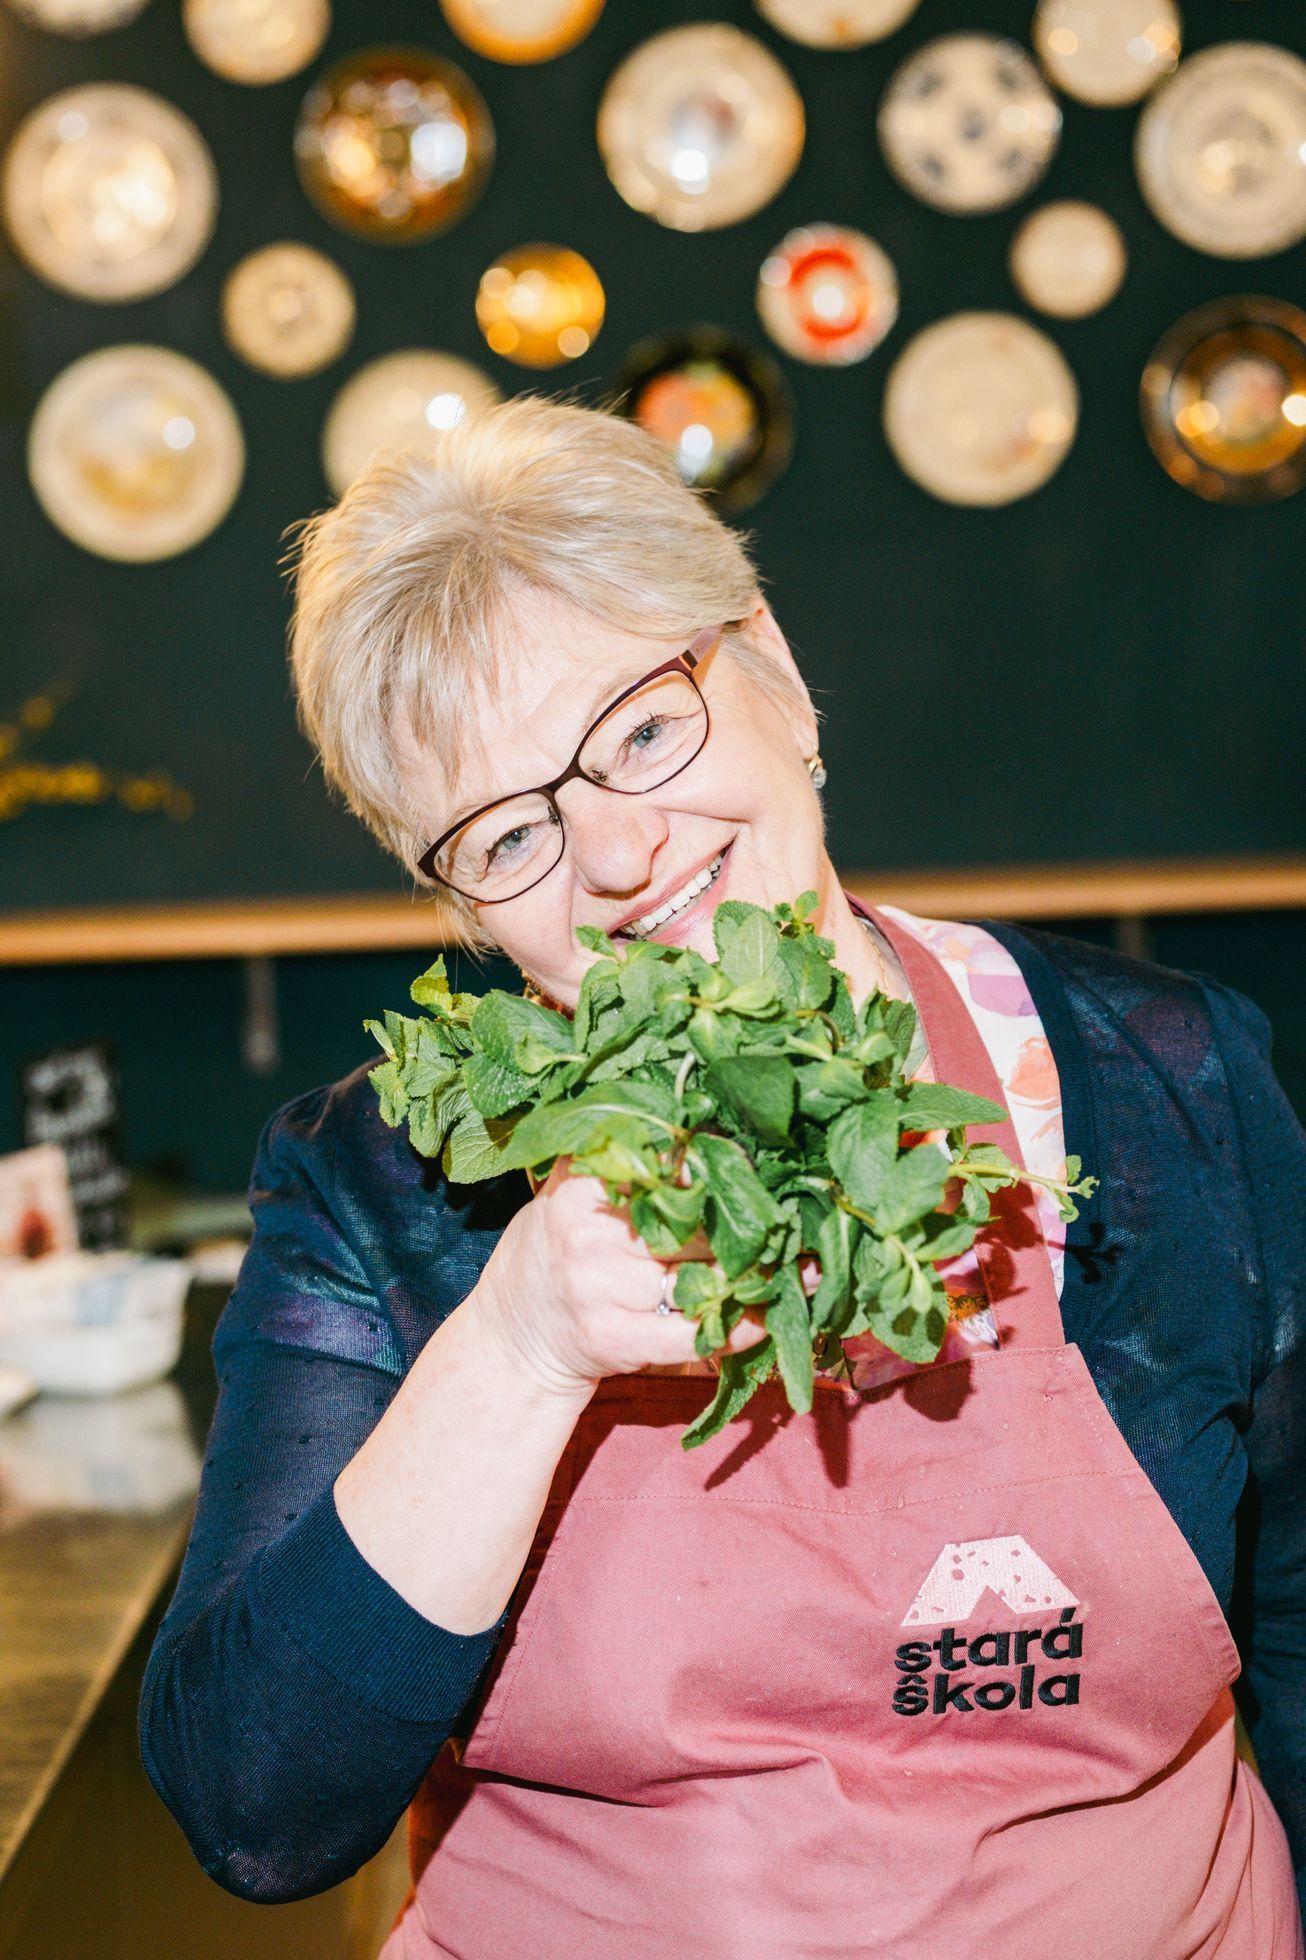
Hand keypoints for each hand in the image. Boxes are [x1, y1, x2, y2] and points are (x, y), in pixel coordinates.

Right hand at [473, 1157, 769, 1399]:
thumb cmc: (558, 1249)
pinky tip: (765, 1319)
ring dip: (754, 1276)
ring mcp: (598, 1288)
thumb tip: (708, 1139)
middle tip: (792, 1223)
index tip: (758, 1170)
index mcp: (581, 1184)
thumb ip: (624, 1165)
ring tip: (800, 1268)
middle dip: (747, 1225)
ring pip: (699, 1275)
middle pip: (692, 1223)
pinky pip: (691, 1332)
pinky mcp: (613, 1338)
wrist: (513, 1332)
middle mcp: (588, 1232)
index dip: (717, 1169)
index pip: (664, 1167)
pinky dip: (736, 1329)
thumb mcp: (570, 1192)